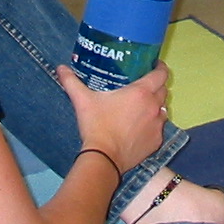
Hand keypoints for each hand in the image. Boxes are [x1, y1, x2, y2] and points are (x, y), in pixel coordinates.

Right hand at [56, 61, 168, 175]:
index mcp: (141, 93)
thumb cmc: (96, 125)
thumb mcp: (83, 101)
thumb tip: (61, 68)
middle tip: (143, 87)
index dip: (160, 68)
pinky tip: (140, 127)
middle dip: (156, 86)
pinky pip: (159, 128)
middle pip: (163, 90)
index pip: (161, 74)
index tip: (154, 65)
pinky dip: (153, 125)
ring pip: (163, 109)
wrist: (104, 158)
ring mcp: (157, 125)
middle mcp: (153, 107)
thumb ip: (72, 82)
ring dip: (155, 106)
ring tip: (142, 107)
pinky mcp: (156, 141)